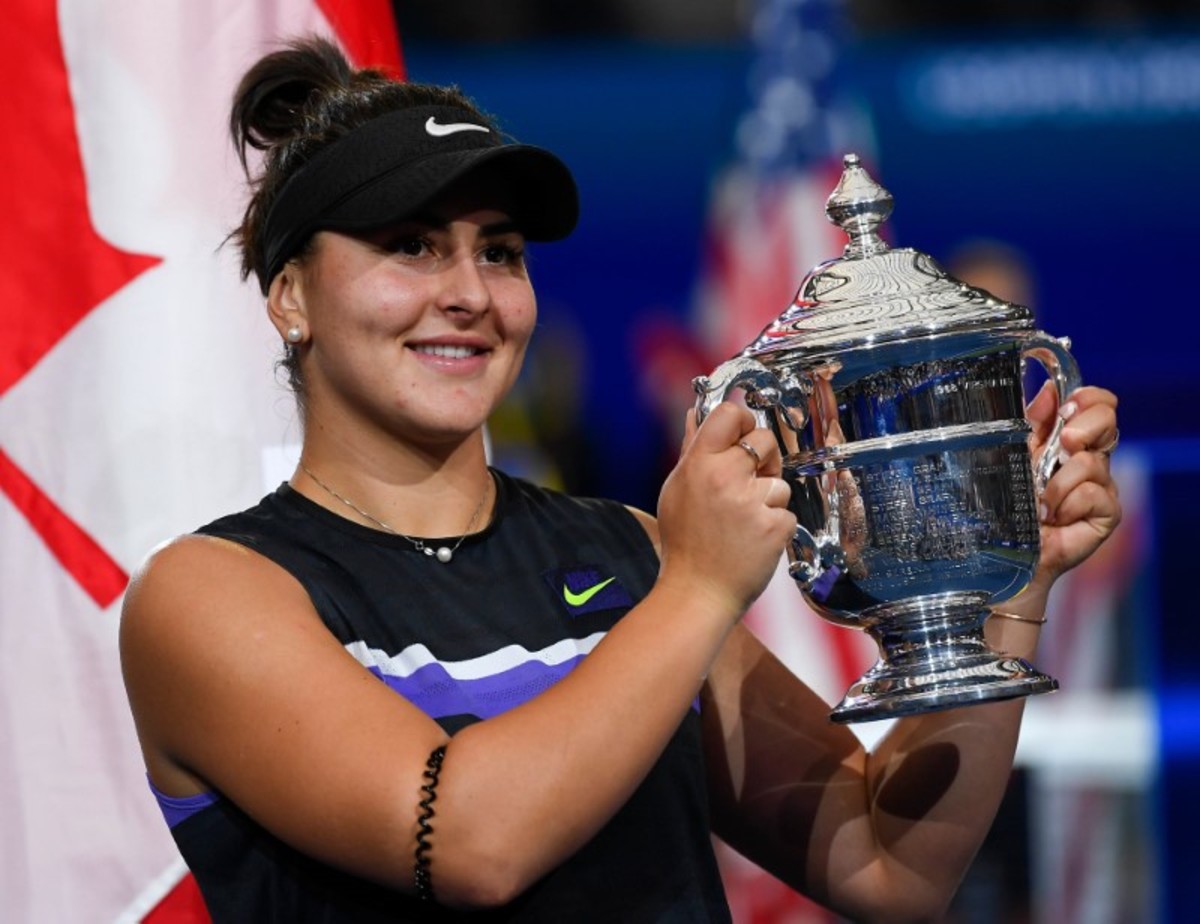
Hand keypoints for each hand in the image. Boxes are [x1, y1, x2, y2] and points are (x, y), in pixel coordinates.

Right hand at [655, 402, 796, 618]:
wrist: (696, 593)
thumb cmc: (685, 543)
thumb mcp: (677, 490)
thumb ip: (691, 449)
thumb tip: (695, 414)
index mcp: (698, 464)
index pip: (729, 413)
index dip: (742, 420)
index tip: (742, 435)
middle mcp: (724, 477)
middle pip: (763, 439)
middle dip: (763, 459)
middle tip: (746, 485)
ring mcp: (752, 502)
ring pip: (778, 481)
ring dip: (768, 499)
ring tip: (742, 523)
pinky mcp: (774, 526)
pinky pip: (787, 512)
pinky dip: (776, 526)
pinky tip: (753, 541)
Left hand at [1026, 382, 1121, 588]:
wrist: (1006, 548)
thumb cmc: (1006, 503)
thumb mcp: (1014, 453)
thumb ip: (1033, 422)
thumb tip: (1050, 389)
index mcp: (1070, 440)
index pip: (1100, 404)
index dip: (1089, 398)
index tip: (1068, 407)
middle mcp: (1091, 459)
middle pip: (1108, 420)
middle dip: (1082, 428)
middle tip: (1061, 447)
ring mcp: (1103, 485)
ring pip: (1091, 462)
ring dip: (1057, 482)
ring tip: (1040, 503)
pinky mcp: (1108, 512)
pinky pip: (1094, 493)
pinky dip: (1066, 505)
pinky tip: (1054, 519)